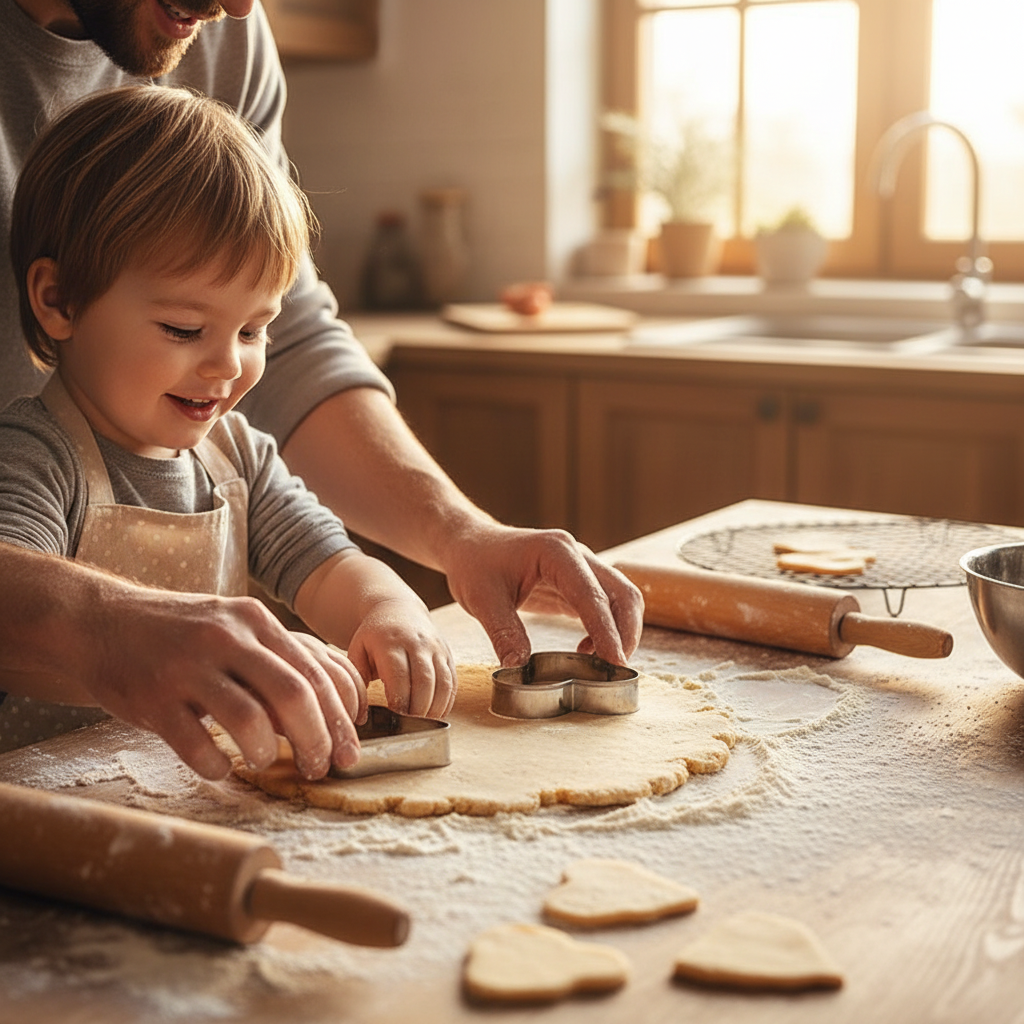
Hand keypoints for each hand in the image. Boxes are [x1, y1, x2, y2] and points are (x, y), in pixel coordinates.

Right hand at [55, 583, 366, 780]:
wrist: (103, 621)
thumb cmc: (185, 635)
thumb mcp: (236, 629)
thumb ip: (280, 660)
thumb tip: (334, 709)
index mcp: (255, 620)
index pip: (313, 672)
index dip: (338, 718)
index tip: (349, 749)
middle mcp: (226, 638)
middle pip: (292, 695)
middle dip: (316, 739)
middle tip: (320, 767)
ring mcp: (187, 668)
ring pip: (248, 719)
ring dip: (266, 751)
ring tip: (264, 761)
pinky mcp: (152, 699)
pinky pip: (195, 744)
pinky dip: (216, 765)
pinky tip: (221, 768)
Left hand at [345, 597, 456, 719]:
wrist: (399, 609)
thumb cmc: (375, 635)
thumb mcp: (358, 649)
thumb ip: (357, 678)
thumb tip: (360, 714)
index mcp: (391, 643)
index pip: (399, 676)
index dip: (399, 700)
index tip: (394, 715)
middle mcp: (417, 643)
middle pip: (424, 682)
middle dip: (418, 708)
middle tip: (408, 723)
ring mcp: (436, 648)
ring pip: (443, 683)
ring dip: (434, 707)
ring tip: (422, 722)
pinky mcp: (447, 654)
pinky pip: (452, 681)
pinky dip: (446, 701)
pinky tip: (435, 712)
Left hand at [440, 522, 643, 667]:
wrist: (471, 545)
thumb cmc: (475, 563)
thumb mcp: (482, 599)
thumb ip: (504, 632)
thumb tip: (520, 669)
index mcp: (556, 552)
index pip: (592, 595)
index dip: (607, 631)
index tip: (616, 663)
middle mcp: (577, 555)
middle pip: (622, 594)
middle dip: (626, 634)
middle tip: (615, 671)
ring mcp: (581, 567)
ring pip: (621, 599)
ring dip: (621, 633)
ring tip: (602, 666)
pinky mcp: (578, 583)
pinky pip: (605, 606)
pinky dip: (606, 631)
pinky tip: (584, 652)